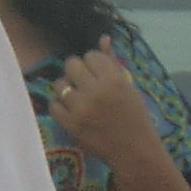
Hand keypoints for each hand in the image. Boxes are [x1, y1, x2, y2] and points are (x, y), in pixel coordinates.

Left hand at [43, 41, 167, 172]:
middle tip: (86, 84)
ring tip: (78, 99)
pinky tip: (73, 111)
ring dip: (68, 89)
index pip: (91, 55)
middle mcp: (96, 91)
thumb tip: (103, 38)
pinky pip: (53, 105)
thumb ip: (113, 63)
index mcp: (114, 79)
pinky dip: (61, 107)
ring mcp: (80, 108)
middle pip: (71, 64)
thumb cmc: (136, 118)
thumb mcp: (129, 87)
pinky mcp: (70, 124)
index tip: (100, 75)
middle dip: (78, 72)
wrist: (135, 152)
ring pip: (60, 84)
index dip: (94, 64)